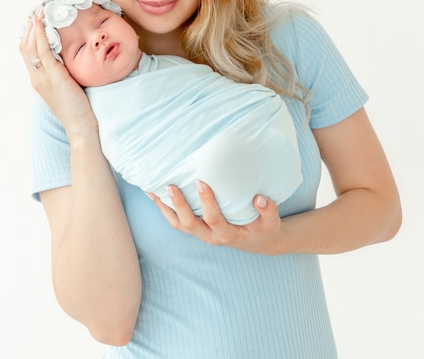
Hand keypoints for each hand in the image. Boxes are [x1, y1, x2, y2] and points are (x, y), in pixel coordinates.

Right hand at [19, 9, 97, 137]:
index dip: (29, 34)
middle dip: (29, 26)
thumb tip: (69, 59)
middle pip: (24, 46)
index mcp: (38, 79)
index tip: (37, 19)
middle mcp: (36, 77)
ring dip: (34, 26)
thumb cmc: (78, 108)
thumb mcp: (67, 86)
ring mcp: (42, 77)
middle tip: (38, 9)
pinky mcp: (53, 76)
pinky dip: (40, 35)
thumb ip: (64, 72)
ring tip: (41, 10)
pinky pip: (42, 51)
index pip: (27, 52)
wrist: (81, 125)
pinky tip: (42, 23)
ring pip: (30, 46)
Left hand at [147, 182, 284, 254]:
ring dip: (164, 208)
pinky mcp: (196, 229)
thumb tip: (259, 198)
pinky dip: (164, 209)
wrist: (258, 242)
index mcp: (228, 235)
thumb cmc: (264, 229)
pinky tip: (155, 195)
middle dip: (178, 205)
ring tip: (152, 190)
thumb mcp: (272, 223)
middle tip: (170, 186)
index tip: (201, 182)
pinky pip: (176, 221)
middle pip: (189, 224)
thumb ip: (268, 211)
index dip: (206, 202)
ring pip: (177, 224)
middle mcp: (210, 236)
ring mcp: (201, 234)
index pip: (214, 219)